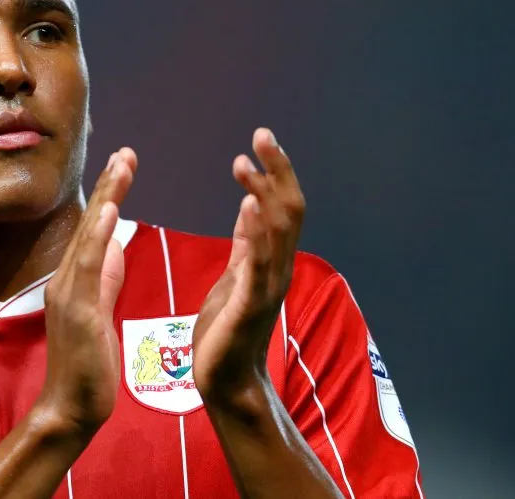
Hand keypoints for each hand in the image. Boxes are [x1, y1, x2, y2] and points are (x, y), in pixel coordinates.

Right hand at [35, 147, 137, 437]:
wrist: (71, 408)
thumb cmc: (87, 365)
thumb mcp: (98, 312)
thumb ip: (104, 279)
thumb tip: (112, 246)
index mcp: (74, 280)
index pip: (94, 229)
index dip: (108, 195)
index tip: (124, 164)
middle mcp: (66, 280)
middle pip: (90, 224)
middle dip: (109, 186)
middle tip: (126, 152)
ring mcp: (68, 294)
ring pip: (88, 237)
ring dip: (106, 200)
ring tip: (121, 167)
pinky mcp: (78, 312)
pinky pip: (88, 268)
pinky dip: (98, 237)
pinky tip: (110, 212)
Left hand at [192, 128, 304, 405]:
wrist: (225, 380)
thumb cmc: (227, 330)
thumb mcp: (236, 276)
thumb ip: (246, 243)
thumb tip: (251, 206)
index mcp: (272, 260)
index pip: (282, 207)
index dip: (276, 172)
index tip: (259, 141)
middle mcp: (278, 268)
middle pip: (288, 210)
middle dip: (277, 170)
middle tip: (261, 135)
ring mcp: (268, 285)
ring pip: (277, 230)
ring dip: (263, 192)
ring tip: (245, 162)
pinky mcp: (250, 303)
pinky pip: (258, 261)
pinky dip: (255, 231)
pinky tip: (247, 204)